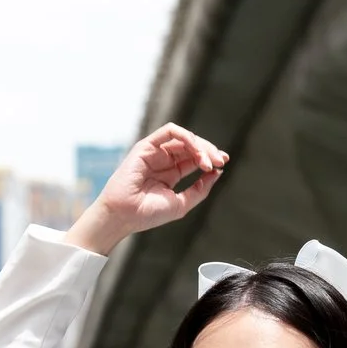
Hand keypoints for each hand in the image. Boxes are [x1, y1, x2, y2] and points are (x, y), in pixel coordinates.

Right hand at [64, 123, 227, 256]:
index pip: (195, 158)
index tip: (222, 163)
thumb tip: (217, 173)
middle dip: (209, 151)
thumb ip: (200, 190)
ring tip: (208, 162)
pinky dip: (186, 137)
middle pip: (192, 147)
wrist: (124, 216)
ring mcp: (154, 152)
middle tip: (219, 162)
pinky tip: (195, 149)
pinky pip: (169, 131)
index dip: (211, 157)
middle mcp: (163, 160)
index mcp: (170, 173)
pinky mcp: (146, 146)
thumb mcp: (181, 204)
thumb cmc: (147, 214)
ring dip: (200, 146)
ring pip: (184, 138)